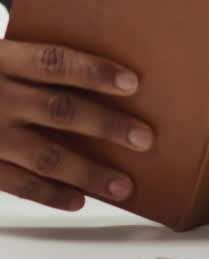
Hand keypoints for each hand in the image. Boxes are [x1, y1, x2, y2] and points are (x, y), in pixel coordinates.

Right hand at [0, 38, 153, 210]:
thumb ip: (28, 59)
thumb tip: (91, 68)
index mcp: (1, 60)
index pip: (54, 62)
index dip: (93, 71)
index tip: (131, 82)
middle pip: (60, 110)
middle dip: (106, 126)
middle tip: (144, 138)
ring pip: (45, 156)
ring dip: (89, 172)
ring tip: (123, 184)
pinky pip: (18, 185)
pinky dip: (50, 194)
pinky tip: (77, 199)